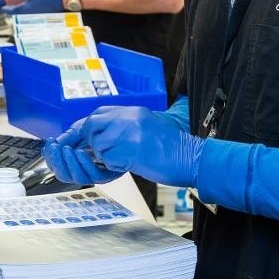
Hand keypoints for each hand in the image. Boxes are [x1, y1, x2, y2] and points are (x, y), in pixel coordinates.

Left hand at [1, 0, 62, 14]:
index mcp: (26, 10)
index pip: (12, 11)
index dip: (6, 9)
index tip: (1, 8)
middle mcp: (30, 15)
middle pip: (18, 14)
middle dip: (12, 12)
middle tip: (7, 10)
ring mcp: (37, 15)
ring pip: (25, 15)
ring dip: (20, 12)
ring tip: (17, 8)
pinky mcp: (42, 14)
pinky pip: (32, 14)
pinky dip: (28, 11)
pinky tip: (29, 7)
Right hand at [41, 119, 123, 184]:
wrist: (123, 127)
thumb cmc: (102, 129)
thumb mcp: (81, 129)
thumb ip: (67, 137)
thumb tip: (53, 145)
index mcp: (76, 162)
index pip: (59, 167)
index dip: (50, 159)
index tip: (48, 146)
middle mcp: (85, 170)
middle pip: (65, 176)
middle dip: (57, 162)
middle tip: (54, 148)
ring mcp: (96, 174)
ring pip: (78, 178)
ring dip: (69, 163)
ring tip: (66, 149)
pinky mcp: (109, 174)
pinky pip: (94, 175)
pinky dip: (84, 164)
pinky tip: (80, 152)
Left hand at [81, 105, 204, 186]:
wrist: (192, 158)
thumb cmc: (173, 148)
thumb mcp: (147, 127)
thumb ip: (126, 126)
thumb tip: (102, 134)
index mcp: (133, 111)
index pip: (98, 113)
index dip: (88, 126)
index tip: (86, 137)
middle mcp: (129, 118)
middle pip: (92, 125)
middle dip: (90, 140)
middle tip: (98, 151)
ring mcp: (129, 133)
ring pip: (98, 145)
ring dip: (105, 156)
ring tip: (123, 159)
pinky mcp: (130, 151)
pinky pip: (108, 160)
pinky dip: (114, 167)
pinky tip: (129, 166)